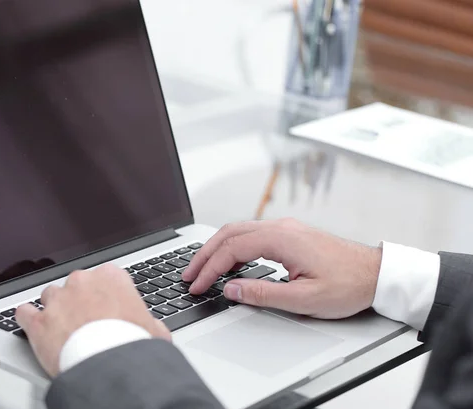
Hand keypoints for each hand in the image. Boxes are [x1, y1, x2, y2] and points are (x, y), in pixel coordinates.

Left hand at [16, 264, 170, 376]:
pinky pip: (24, 312)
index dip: (105, 294)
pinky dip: (26, 318)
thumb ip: (148, 321)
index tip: (106, 306)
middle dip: (79, 299)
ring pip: (49, 295)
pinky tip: (29, 323)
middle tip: (86, 320)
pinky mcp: (39, 321)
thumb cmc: (133, 344)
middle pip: (75, 284)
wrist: (110, 365)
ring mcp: (58, 300)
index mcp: (111, 277)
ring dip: (54, 308)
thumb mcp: (154, 329)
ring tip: (60, 326)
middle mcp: (82, 282)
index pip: (105, 276)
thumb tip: (152, 328)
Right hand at [182, 219, 381, 319]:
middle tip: (189, 274)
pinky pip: (251, 234)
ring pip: (238, 230)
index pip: (232, 249)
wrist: (377, 273)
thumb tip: (230, 289)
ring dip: (216, 248)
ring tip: (202, 268)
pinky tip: (229, 261)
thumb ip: (262, 293)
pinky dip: (232, 246)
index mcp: (281, 239)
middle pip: (229, 233)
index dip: (210, 268)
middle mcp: (280, 227)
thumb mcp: (304, 298)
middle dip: (205, 254)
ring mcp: (285, 228)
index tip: (197, 285)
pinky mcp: (290, 234)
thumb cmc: (348, 284)